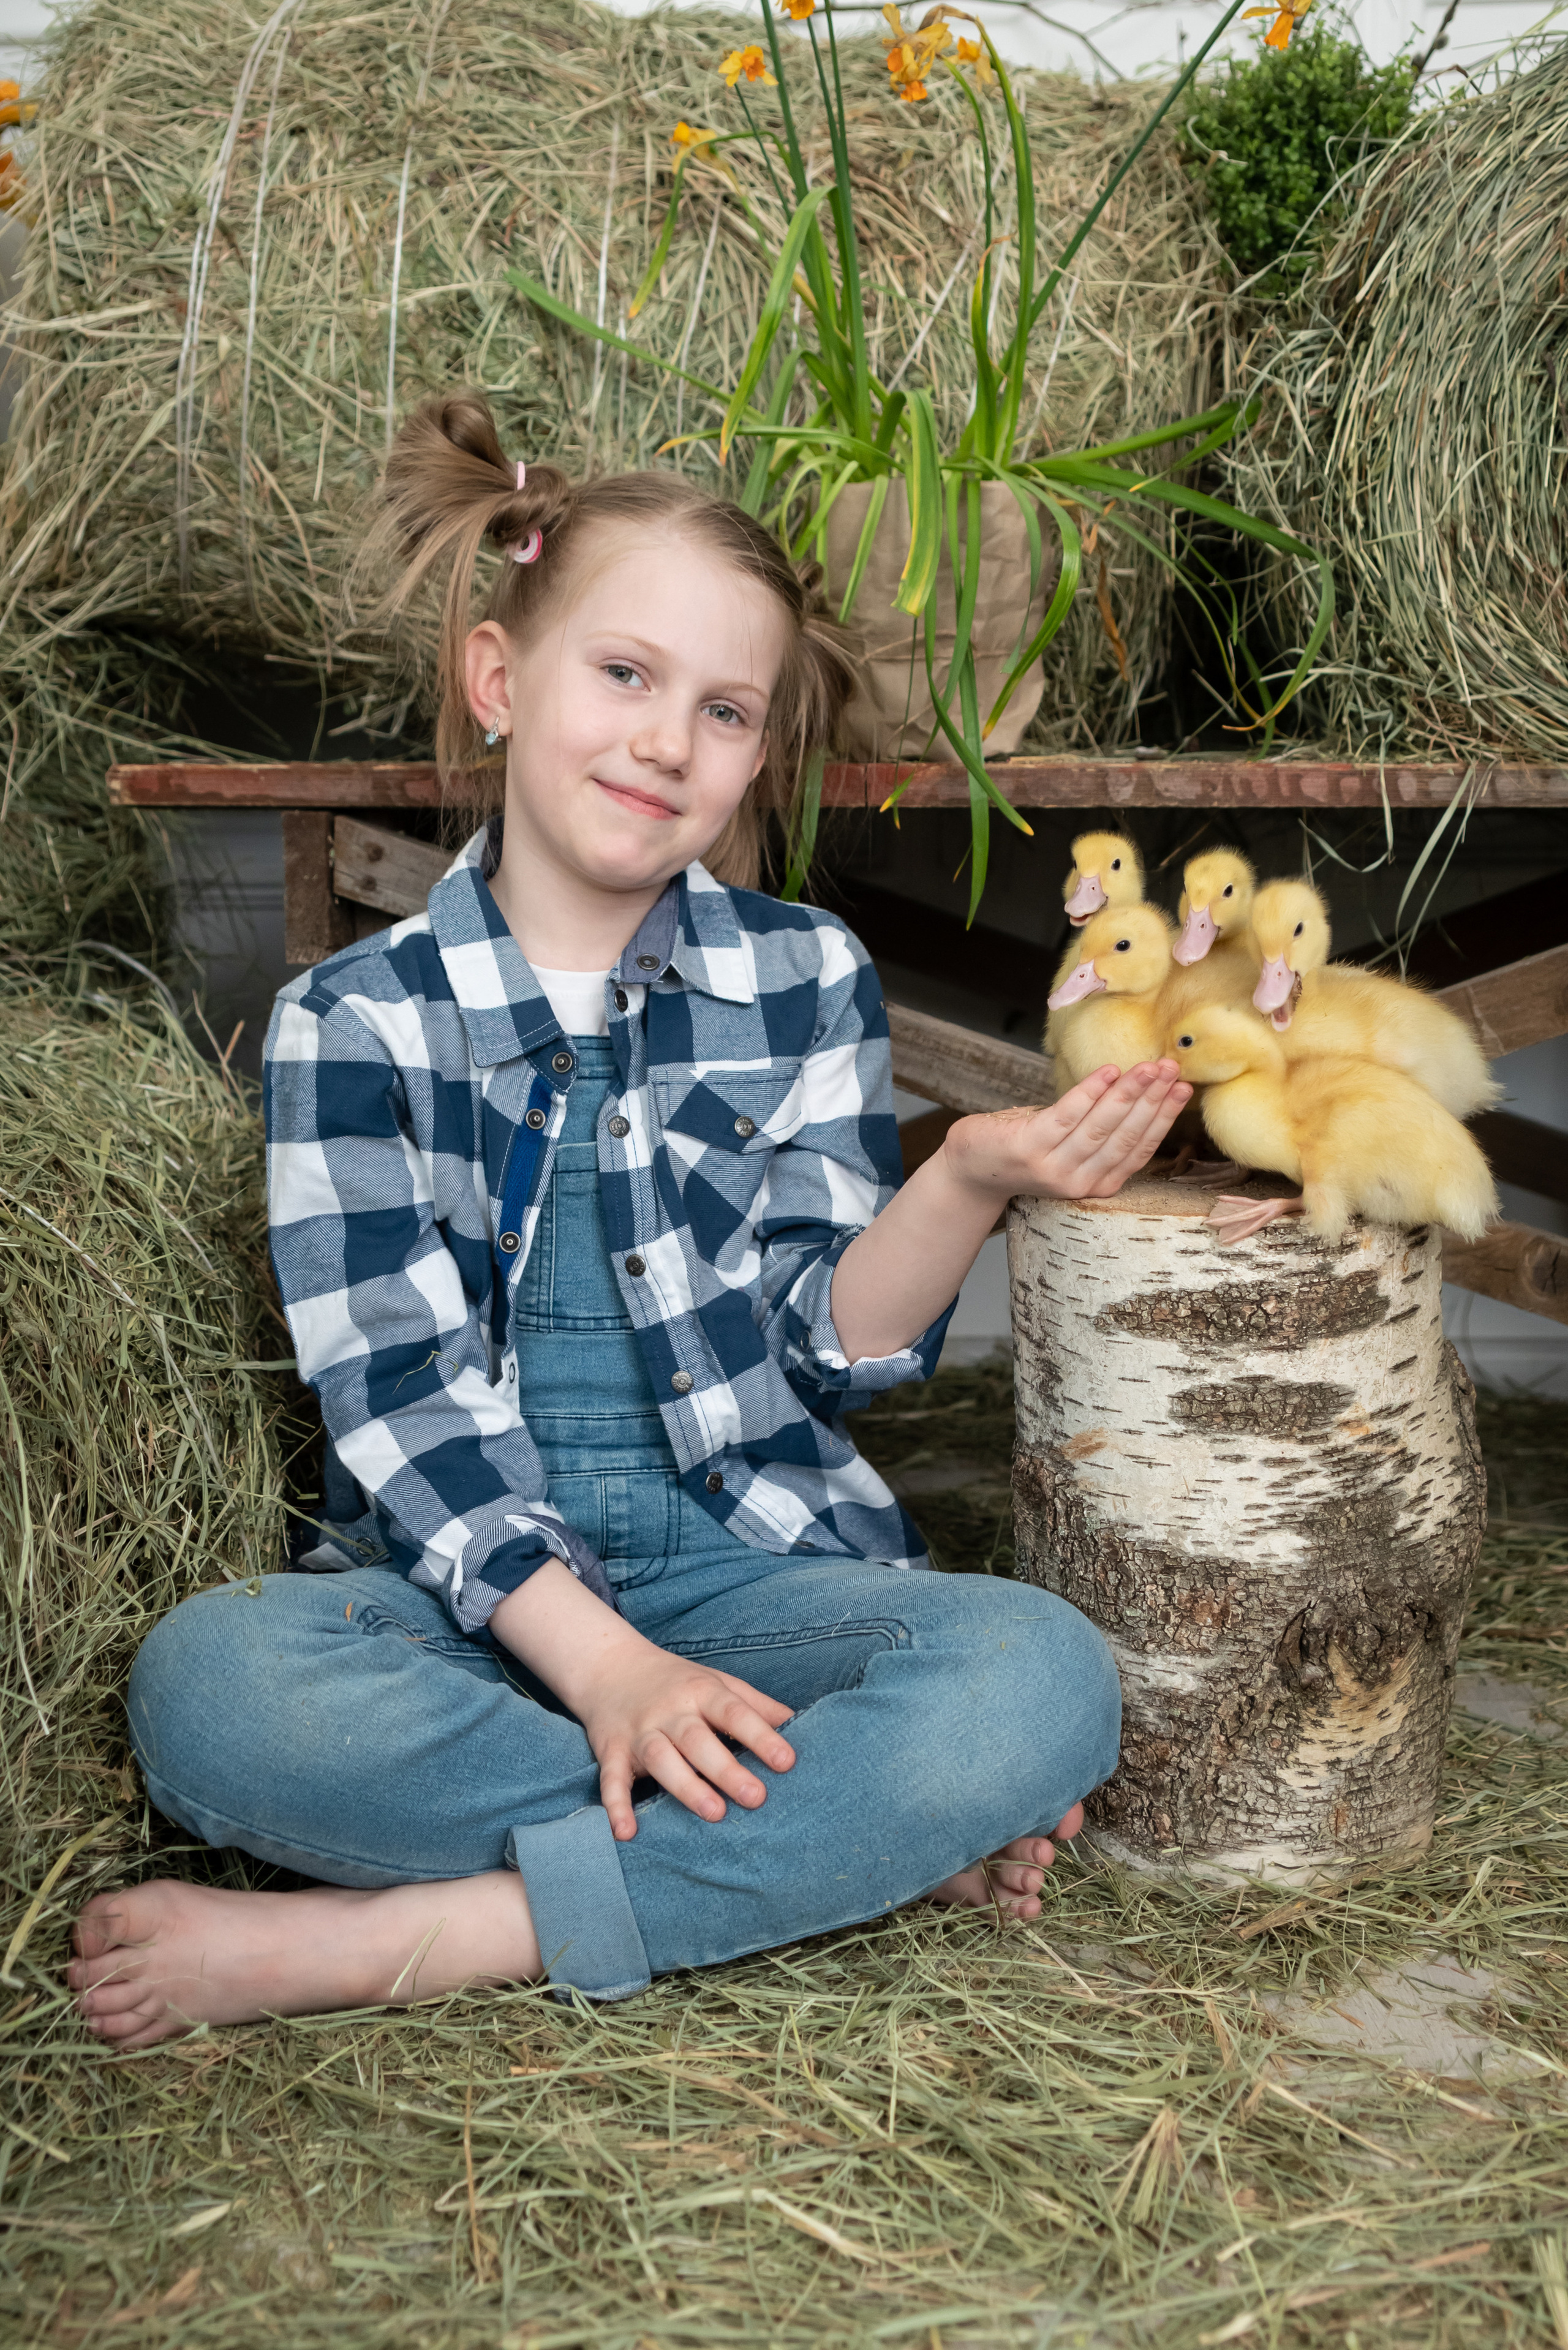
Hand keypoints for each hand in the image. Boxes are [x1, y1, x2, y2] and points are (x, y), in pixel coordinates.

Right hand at [574, 1641, 796, 1840]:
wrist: (609, 1666)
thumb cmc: (676, 1682)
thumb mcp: (717, 1681)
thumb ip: (756, 1705)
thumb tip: (799, 1723)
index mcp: (702, 1692)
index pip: (735, 1713)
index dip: (761, 1736)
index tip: (787, 1761)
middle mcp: (671, 1711)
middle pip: (699, 1740)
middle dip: (727, 1769)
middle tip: (757, 1798)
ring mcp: (639, 1731)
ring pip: (661, 1758)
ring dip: (686, 1786)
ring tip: (714, 1812)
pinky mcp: (611, 1750)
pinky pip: (611, 1779)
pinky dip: (616, 1805)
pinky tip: (626, 1832)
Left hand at [940, 1060, 1189, 1208]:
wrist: (973, 1167)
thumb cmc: (1029, 1147)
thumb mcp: (1073, 1145)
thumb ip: (1105, 1129)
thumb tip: (1144, 1088)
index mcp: (1098, 1183)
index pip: (1140, 1148)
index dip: (1164, 1117)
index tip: (1184, 1088)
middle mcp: (1080, 1182)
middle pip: (1126, 1137)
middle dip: (1154, 1100)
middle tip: (1172, 1068)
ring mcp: (1054, 1168)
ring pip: (1101, 1127)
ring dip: (1129, 1094)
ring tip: (1149, 1067)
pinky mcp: (1029, 1148)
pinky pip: (1066, 1116)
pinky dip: (1089, 1093)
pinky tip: (1109, 1072)